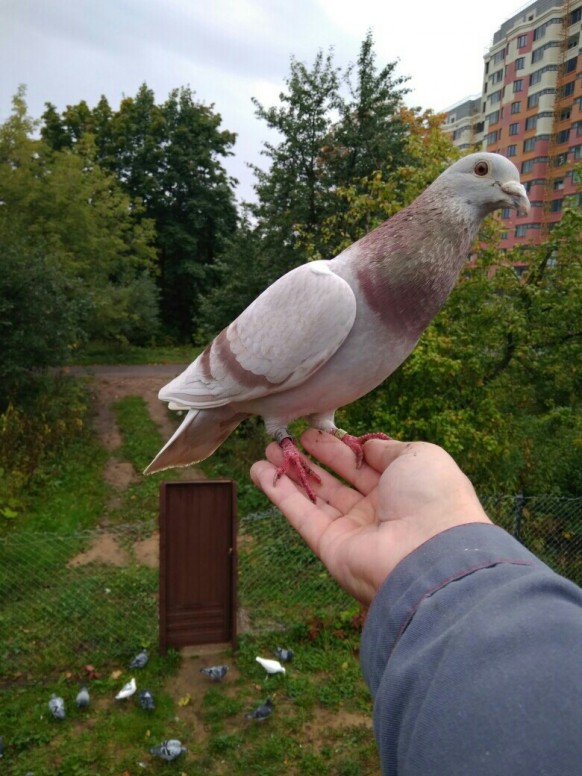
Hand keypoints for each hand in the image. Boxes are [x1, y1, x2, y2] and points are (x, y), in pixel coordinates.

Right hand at [251, 429, 490, 604]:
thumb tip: (363, 446)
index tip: (316, 430)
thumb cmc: (431, 498)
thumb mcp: (418, 457)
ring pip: (315, 496)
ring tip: (268, 449)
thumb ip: (386, 448)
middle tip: (288, 438)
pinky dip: (278, 493)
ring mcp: (352, 529)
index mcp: (403, 488)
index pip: (365, 463)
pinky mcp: (329, 546)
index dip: (341, 447)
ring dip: (290, 473)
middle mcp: (378, 510)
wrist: (429, 554)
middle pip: (337, 479)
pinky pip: (300, 514)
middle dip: (312, 457)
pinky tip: (259, 470)